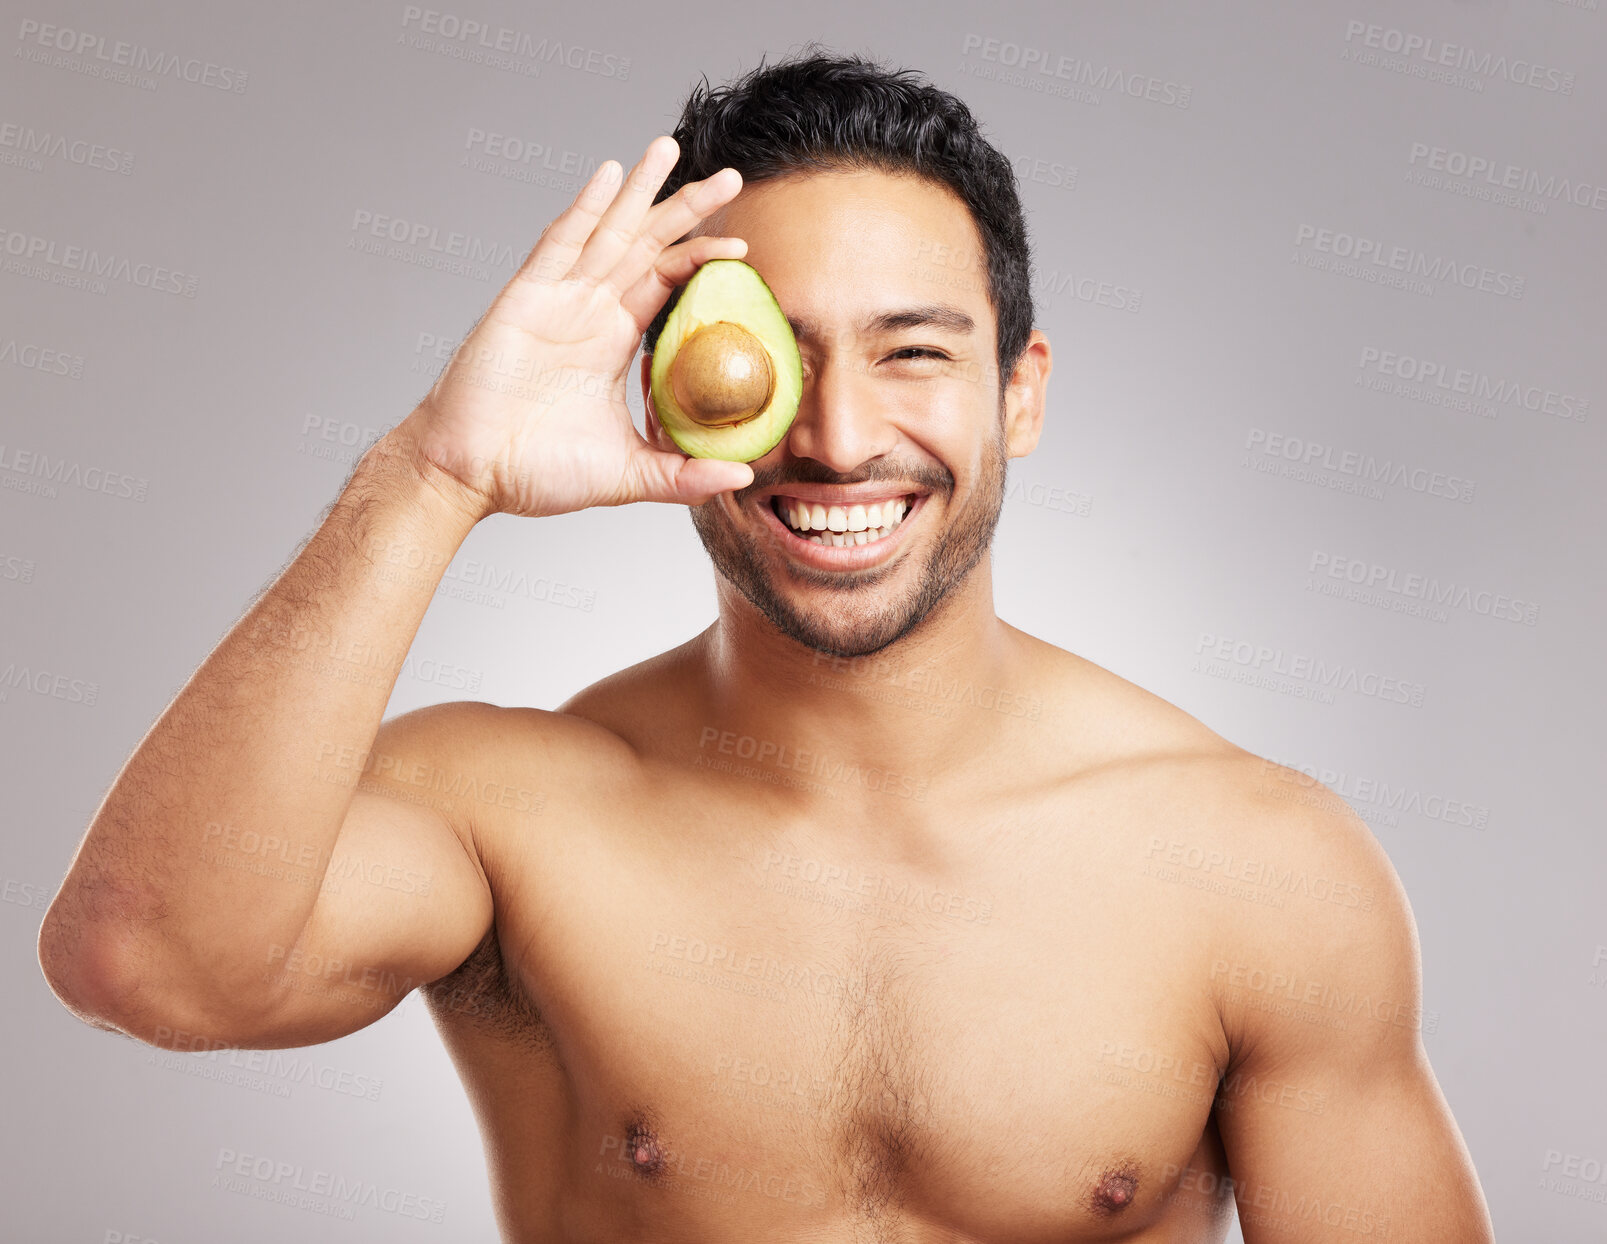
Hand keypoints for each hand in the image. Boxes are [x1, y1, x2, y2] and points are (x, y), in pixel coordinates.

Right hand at [400, 135, 755, 518]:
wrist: (467, 474)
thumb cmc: (533, 473)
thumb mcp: (626, 476)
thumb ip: (681, 475)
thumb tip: (741, 479)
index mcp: (611, 341)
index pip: (668, 283)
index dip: (702, 259)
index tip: (741, 243)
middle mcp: (588, 311)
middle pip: (647, 244)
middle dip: (686, 208)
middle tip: (731, 174)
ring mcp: (556, 300)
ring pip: (608, 231)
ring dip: (639, 190)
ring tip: (669, 148)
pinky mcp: (524, 299)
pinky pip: (559, 244)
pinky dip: (583, 208)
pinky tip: (607, 175)